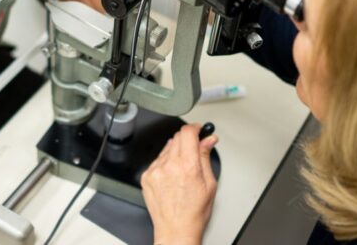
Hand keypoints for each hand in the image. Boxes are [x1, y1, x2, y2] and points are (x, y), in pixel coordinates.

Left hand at [141, 124, 218, 244]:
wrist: (176, 229)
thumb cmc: (194, 212)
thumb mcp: (209, 184)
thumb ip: (206, 157)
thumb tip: (208, 140)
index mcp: (187, 166)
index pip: (187, 132)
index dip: (195, 128)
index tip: (198, 129)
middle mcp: (169, 165)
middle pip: (176, 137)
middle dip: (187, 139)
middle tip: (194, 149)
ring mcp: (155, 170)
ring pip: (166, 148)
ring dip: (175, 152)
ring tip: (183, 170)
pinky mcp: (146, 176)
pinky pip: (156, 160)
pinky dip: (165, 163)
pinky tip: (172, 176)